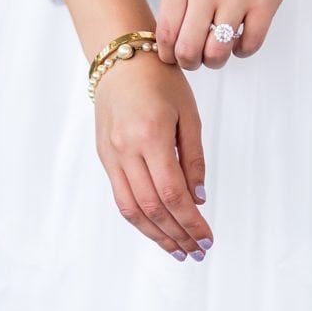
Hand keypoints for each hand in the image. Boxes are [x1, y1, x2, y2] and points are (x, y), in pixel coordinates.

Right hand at [95, 55, 212, 260]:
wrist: (121, 59)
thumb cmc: (159, 80)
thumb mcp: (189, 115)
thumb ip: (193, 158)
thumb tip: (198, 198)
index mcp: (151, 136)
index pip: (172, 194)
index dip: (191, 222)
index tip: (207, 238)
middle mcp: (126, 149)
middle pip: (151, 207)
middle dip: (176, 234)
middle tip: (197, 251)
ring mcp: (110, 153)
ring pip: (130, 207)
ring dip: (155, 233)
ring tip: (177, 249)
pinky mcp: (103, 154)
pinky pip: (119, 194)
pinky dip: (138, 216)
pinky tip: (155, 226)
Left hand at [156, 0, 302, 70]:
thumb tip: (169, 41)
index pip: (165, 31)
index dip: (167, 53)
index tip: (171, 56)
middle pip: (188, 48)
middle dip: (189, 62)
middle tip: (193, 60)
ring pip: (218, 52)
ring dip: (215, 61)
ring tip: (216, 53)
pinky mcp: (266, 2)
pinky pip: (249, 46)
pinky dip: (242, 51)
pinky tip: (238, 41)